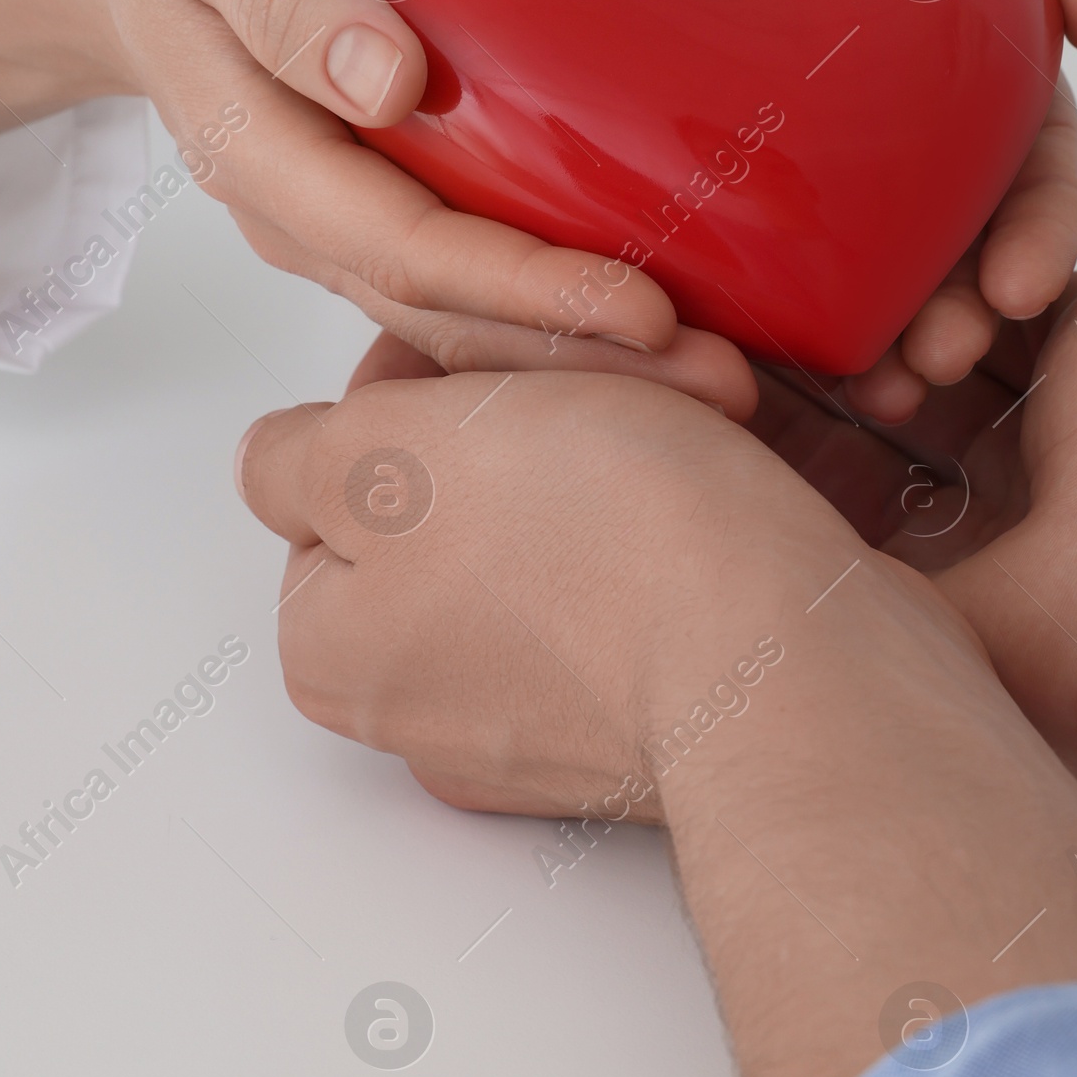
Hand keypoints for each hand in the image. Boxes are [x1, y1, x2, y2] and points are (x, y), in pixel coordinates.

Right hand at [0, 0, 755, 413]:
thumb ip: (293, 2)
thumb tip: (393, 83)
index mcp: (265, 158)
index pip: (411, 252)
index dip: (531, 292)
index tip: (647, 315)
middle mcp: (304, 218)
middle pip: (451, 318)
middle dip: (586, 358)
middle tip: (724, 380)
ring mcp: (337, 226)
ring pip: (460, 321)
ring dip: (580, 357)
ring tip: (712, 375)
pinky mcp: (373, 209)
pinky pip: (463, 285)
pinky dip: (548, 314)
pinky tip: (642, 324)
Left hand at [237, 331, 1076, 1076]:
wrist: (796, 666)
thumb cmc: (599, 549)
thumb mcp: (388, 454)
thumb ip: (297, 458)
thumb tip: (280, 465)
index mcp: (337, 649)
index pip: (338, 480)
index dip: (412, 386)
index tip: (482, 347)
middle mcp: (429, 709)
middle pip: (455, 508)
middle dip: (527, 415)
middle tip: (599, 364)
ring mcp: (552, 729)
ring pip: (562, 533)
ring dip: (622, 448)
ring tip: (691, 403)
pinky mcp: (664, 719)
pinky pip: (653, 584)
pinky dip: (686, 521)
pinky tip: (731, 479)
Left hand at [648, 0, 1076, 421]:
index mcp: (983, 100)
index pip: (1038, 184)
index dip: (1040, 239)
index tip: (1016, 290)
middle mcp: (922, 165)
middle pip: (960, 264)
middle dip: (964, 320)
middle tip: (936, 355)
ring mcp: (836, 207)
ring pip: (879, 297)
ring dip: (891, 349)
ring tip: (877, 387)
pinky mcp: (749, 240)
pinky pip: (775, 307)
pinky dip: (796, 343)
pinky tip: (783, 373)